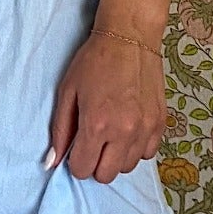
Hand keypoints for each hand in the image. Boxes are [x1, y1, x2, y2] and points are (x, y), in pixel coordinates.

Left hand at [45, 28, 166, 184]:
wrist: (130, 38)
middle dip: (95, 163)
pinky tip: (128, 130)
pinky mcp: (160, 123)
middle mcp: (123, 132)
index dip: (75, 161)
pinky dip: (136, 148)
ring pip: (127, 167)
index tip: (76, 146)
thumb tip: (52, 163)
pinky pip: (147, 154)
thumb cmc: (94, 62)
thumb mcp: (68, 92)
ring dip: (115, 157)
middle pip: (106, 175)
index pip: (82, 170)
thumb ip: (60, 131)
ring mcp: (145, 129)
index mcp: (96, 124)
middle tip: (93, 142)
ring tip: (112, 134)